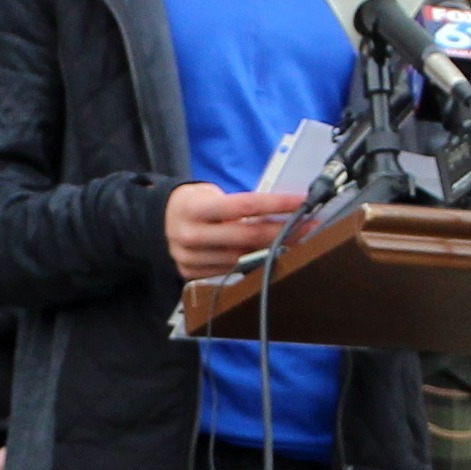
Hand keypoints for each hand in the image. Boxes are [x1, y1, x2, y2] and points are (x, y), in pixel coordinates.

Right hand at [164, 182, 304, 282]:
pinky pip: (231, 271)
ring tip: (296, 242)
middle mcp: (191, 235)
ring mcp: (190, 259)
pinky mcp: (192, 274)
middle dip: (283, 232)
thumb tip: (281, 213)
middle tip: (309, 226)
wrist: (161, 221)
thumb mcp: (211, 195)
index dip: (276, 204)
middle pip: (247, 236)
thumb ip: (239, 206)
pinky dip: (253, 264)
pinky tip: (270, 257)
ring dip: (273, 250)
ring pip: (242, 258)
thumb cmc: (195, 204)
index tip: (301, 202)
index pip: (245, 205)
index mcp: (195, 208)